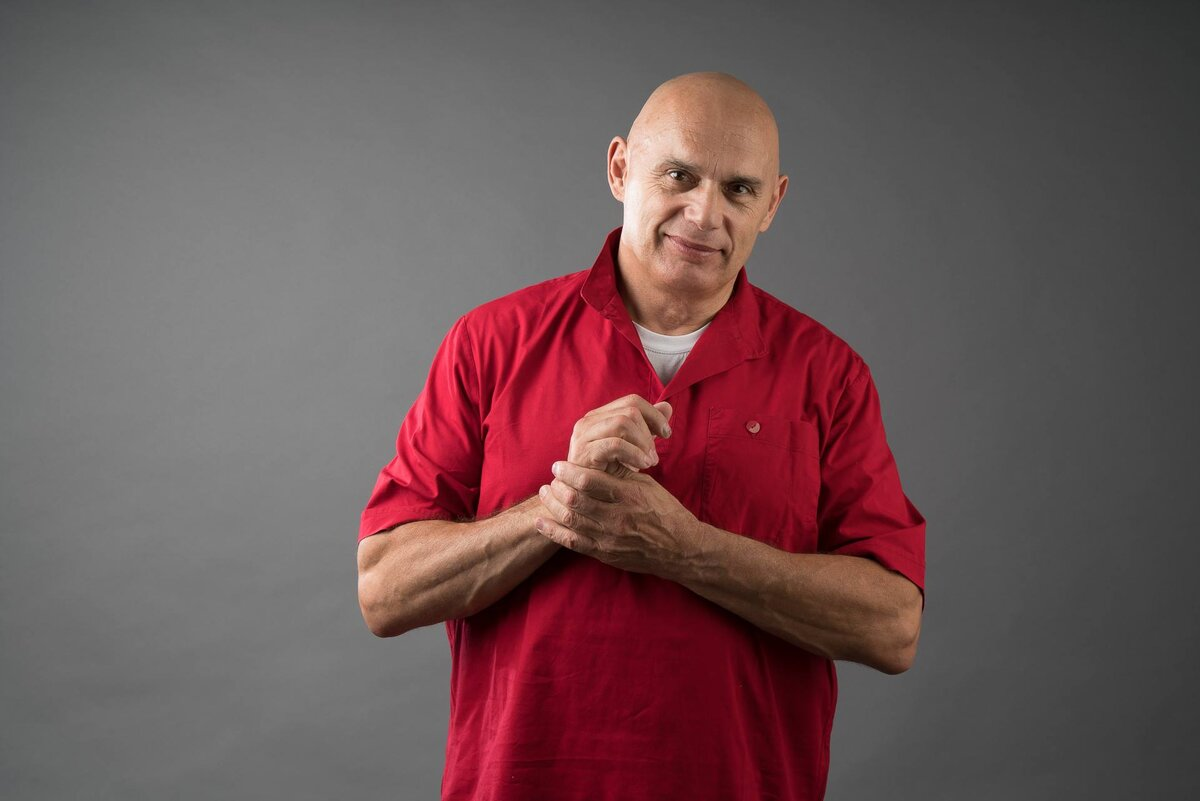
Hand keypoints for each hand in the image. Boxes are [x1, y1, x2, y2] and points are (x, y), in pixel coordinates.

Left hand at [535, 460, 698, 576]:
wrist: (680, 549)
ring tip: (545, 493)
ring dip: (552, 505)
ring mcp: (609, 538)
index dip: (568, 471)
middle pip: (575, 499)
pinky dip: (553, 532)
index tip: (559, 465)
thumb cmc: (664, 512)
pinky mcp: (604, 554)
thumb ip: (621, 472)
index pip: (589, 480)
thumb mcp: (647, 485)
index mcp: (629, 495)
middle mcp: (617, 517)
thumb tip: (597, 454)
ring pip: (570, 519)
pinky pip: (572, 543)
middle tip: (551, 478)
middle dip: (557, 486)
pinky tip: (541, 522)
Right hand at [567, 394, 672, 478]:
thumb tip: (667, 407)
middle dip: (649, 433)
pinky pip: (616, 445)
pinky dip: (634, 454)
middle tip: (655, 456)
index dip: (654, 414)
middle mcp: (587, 422)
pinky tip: (642, 466)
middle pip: (630, 411)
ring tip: (650, 462)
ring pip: (623, 423)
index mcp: (598, 416)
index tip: (666, 433)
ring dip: (643, 443)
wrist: (589, 498)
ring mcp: (583, 436)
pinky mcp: (584, 453)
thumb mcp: (633, 446)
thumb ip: (648, 426)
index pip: (632, 401)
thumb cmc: (610, 472)